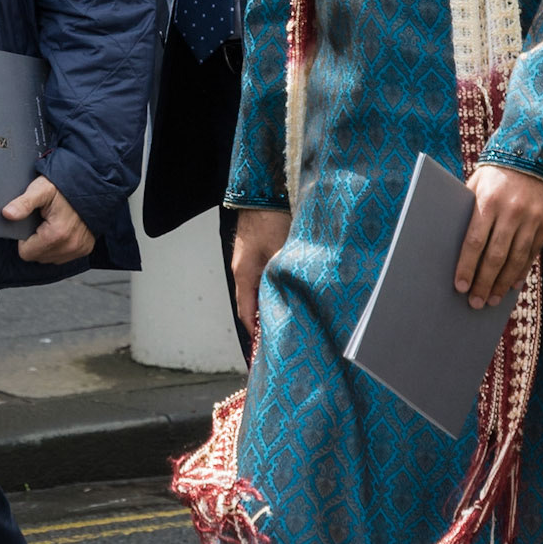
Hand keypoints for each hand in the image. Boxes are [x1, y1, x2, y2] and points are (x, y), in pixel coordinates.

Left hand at [4, 175, 95, 264]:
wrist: (91, 184)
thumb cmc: (64, 186)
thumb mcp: (41, 190)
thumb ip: (23, 203)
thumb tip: (7, 214)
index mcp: (56, 235)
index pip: (26, 253)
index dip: (24, 238)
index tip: (32, 223)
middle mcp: (69, 246)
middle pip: (38, 257)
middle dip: (36, 242)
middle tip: (42, 221)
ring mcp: (79, 249)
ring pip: (50, 258)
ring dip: (47, 246)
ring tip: (52, 224)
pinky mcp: (85, 248)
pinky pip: (63, 256)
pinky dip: (59, 246)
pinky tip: (62, 229)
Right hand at [231, 207, 289, 339]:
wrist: (261, 192)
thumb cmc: (271, 219)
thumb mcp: (283, 250)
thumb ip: (287, 276)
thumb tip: (300, 298)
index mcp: (244, 275)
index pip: (247, 314)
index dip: (256, 333)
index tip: (263, 351)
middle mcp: (242, 271)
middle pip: (249, 306)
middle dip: (262, 324)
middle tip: (275, 340)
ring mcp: (247, 262)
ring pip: (255, 292)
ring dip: (266, 306)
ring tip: (281, 321)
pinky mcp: (255, 254)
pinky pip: (260, 280)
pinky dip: (268, 291)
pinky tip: (282, 294)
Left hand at [454, 165, 542, 307]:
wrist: (535, 154)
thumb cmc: (495, 174)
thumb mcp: (477, 185)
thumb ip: (468, 211)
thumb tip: (455, 246)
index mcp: (488, 201)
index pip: (475, 242)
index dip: (466, 267)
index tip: (459, 287)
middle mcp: (511, 211)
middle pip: (495, 256)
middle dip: (484, 282)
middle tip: (475, 303)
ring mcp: (531, 218)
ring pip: (516, 259)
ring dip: (503, 283)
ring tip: (492, 300)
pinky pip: (533, 252)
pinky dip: (522, 271)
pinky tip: (512, 285)